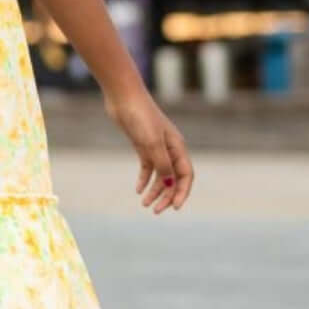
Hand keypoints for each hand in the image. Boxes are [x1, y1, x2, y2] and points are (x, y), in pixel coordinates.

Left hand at [102, 87, 193, 213]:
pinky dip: (144, 179)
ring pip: (159, 175)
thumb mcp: (152, 143)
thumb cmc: (140, 117)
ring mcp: (156, 146)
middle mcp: (170, 148)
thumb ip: (162, 165)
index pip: (186, 175)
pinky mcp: (142, 145)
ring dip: (154, 190)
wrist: (123, 98)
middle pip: (173, 178)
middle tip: (155, 211)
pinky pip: (147, 167)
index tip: (174, 207)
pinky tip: (138, 190)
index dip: (182, 192)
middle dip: (166, 195)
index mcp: (177, 147)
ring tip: (144, 205)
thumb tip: (169, 185)